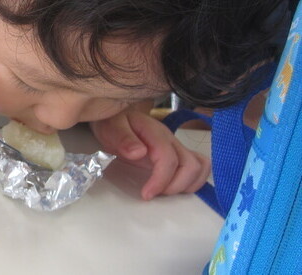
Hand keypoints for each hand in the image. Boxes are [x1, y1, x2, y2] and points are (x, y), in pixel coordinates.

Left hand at [91, 110, 209, 199]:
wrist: (116, 117)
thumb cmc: (113, 123)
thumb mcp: (112, 128)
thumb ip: (124, 139)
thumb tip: (139, 152)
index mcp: (155, 133)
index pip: (169, 159)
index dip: (161, 180)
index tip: (146, 194)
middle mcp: (171, 139)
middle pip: (190, 165)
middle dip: (176, 186)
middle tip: (154, 194)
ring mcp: (177, 146)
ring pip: (200, 166)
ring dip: (187, 185)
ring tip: (165, 191)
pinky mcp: (178, 153)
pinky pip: (199, 166)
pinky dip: (192, 181)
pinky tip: (174, 187)